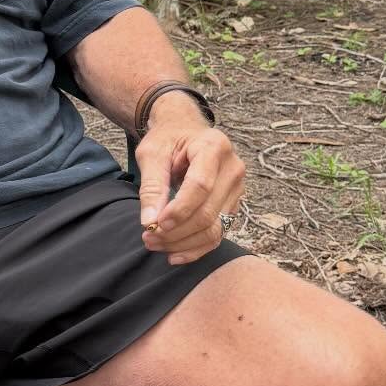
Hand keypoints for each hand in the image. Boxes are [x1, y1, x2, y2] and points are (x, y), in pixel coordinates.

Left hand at [136, 107, 244, 266]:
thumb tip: (150, 221)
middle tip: (148, 237)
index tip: (155, 224)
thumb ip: (152, 185)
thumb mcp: (152, 153)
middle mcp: (232, 168)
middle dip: (176, 232)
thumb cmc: (167, 139)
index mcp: (214, 147)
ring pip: (215, 228)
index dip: (179, 210)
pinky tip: (174, 254)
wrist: (184, 132)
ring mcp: (237, 188)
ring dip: (183, 243)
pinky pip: (218, 234)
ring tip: (155, 243)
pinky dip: (195, 248)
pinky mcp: (233, 205)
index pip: (200, 186)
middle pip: (208, 212)